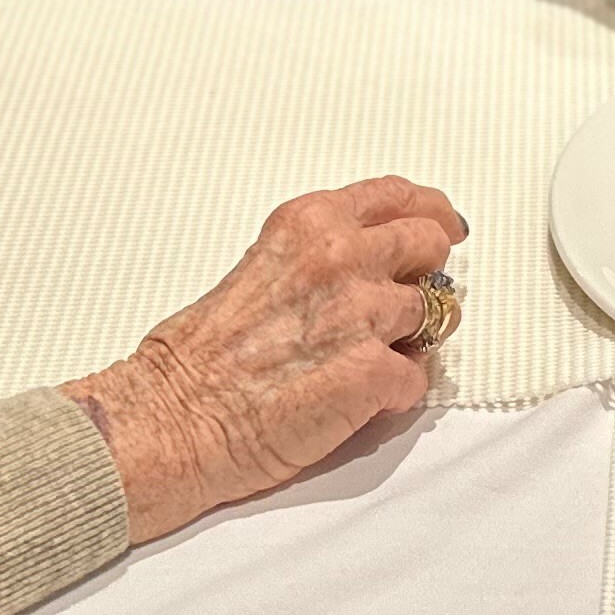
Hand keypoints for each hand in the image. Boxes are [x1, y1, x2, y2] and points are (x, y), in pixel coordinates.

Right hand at [72, 177, 470, 540]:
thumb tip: (372, 263)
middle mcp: (341, 257)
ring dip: (411, 339)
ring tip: (366, 360)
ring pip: (435, 314)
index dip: (430, 212)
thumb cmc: (199, 357)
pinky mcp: (372, 372)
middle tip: (413, 297)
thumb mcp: (264, 265)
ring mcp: (361, 313)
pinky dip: (397, 393)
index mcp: (311, 224)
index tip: (441, 222)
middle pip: (432, 244)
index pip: (399, 196)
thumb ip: (321, 255)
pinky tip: (360, 400)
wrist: (173, 418)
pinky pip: (418, 377)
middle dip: (428, 272)